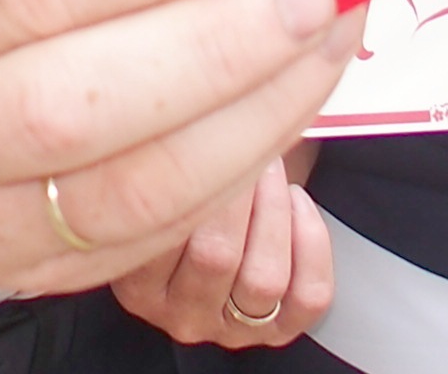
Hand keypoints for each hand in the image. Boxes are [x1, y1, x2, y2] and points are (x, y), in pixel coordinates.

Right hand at [112, 154, 333, 345]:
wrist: (221, 219)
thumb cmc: (187, 195)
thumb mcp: (156, 184)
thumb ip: (160, 163)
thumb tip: (184, 118)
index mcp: (136, 286)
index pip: (159, 240)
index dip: (187, 178)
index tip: (204, 136)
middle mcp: (180, 314)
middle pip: (214, 257)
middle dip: (239, 191)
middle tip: (243, 145)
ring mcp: (232, 327)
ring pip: (264, 278)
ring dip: (274, 211)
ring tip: (269, 171)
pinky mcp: (279, 330)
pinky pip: (309, 294)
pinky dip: (311, 242)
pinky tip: (296, 204)